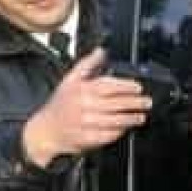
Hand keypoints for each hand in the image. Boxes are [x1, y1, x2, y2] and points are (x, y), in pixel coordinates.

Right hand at [22, 47, 151, 166]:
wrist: (45, 131)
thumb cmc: (60, 104)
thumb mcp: (70, 79)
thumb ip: (88, 64)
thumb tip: (101, 51)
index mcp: (81, 89)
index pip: (107, 86)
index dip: (125, 86)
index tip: (138, 87)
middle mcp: (83, 106)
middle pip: (114, 103)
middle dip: (133, 103)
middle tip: (146, 102)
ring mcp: (85, 123)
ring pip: (112, 120)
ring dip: (130, 119)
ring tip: (141, 116)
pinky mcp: (86, 139)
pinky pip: (106, 135)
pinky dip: (118, 132)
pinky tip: (126, 128)